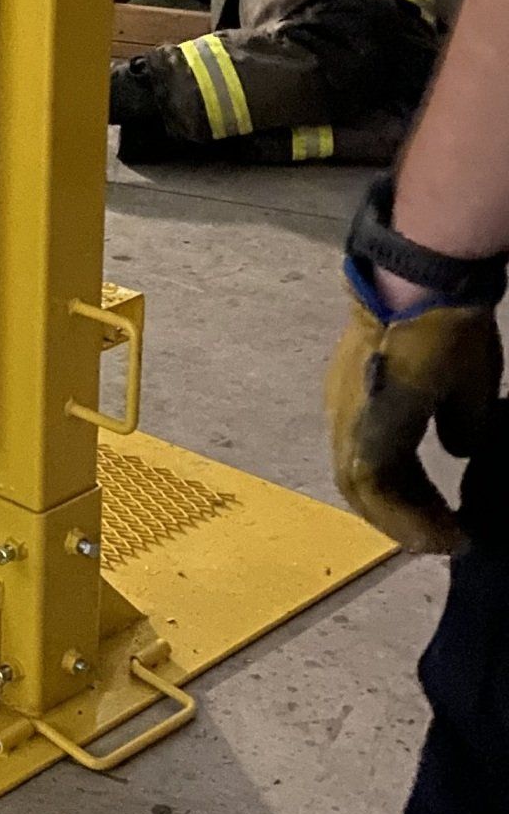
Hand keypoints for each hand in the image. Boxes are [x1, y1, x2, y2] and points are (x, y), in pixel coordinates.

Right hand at [326, 289, 502, 551]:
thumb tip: (457, 450)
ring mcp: (339, 401)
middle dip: (400, 517)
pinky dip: (381, 465)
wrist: (411, 272)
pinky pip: (355, 441)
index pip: (383, 498)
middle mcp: (345, 424)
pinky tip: (407, 463)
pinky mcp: (344, 383)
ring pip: (354, 466)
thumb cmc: (445, 333)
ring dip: (388, 492)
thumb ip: (465, 431)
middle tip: (442, 532)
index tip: (454, 540)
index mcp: (373, 434)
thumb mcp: (474, 392)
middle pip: (361, 488)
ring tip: (426, 503)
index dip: (416, 527)